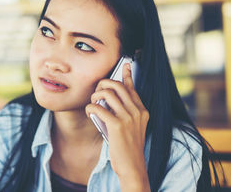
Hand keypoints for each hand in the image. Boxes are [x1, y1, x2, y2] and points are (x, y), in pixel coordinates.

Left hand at [85, 63, 149, 190]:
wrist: (132, 166)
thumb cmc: (128, 147)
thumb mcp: (133, 127)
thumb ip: (125, 112)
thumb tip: (109, 98)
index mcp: (142, 110)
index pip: (132, 88)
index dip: (127, 75)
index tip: (125, 65)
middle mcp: (137, 111)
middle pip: (117, 86)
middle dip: (103, 84)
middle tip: (96, 91)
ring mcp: (128, 118)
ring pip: (107, 93)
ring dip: (95, 95)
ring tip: (92, 103)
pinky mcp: (117, 125)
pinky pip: (99, 107)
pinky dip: (90, 107)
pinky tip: (89, 111)